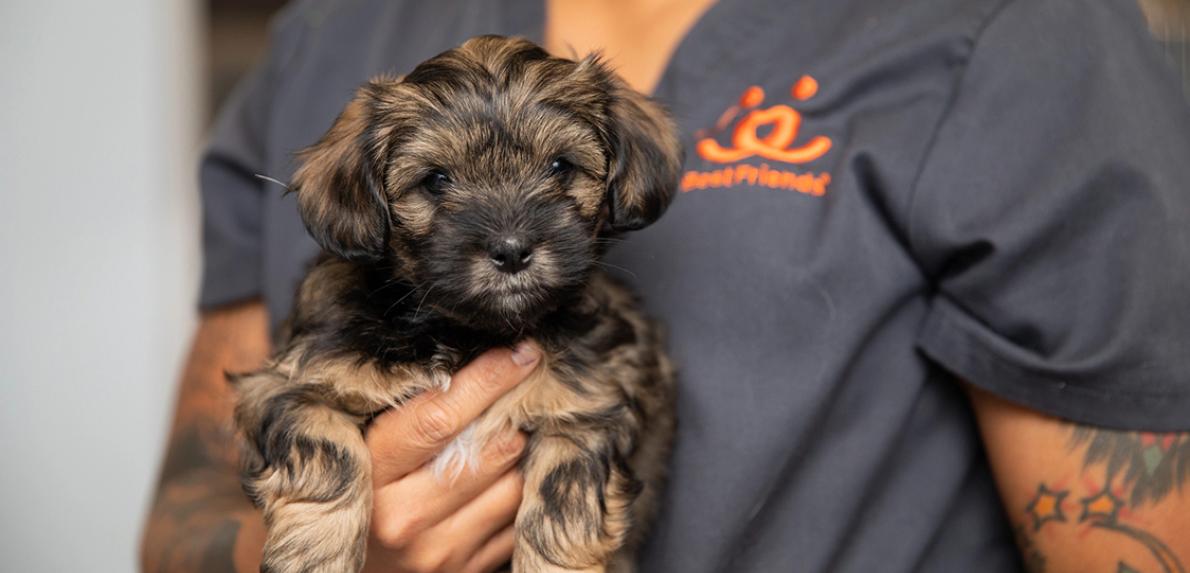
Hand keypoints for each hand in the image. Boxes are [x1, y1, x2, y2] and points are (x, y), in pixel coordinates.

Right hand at [361, 342, 540, 572]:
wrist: (343, 567)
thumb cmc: (357, 489)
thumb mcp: (360, 445)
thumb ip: (406, 410)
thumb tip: (470, 357)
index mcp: (369, 472)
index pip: (439, 418)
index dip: (488, 379)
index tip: (522, 353)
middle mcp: (403, 518)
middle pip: (490, 452)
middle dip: (515, 416)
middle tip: (525, 391)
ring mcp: (438, 551)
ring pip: (513, 486)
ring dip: (522, 455)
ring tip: (511, 435)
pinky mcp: (465, 572)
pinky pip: (517, 522)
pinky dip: (522, 492)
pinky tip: (509, 475)